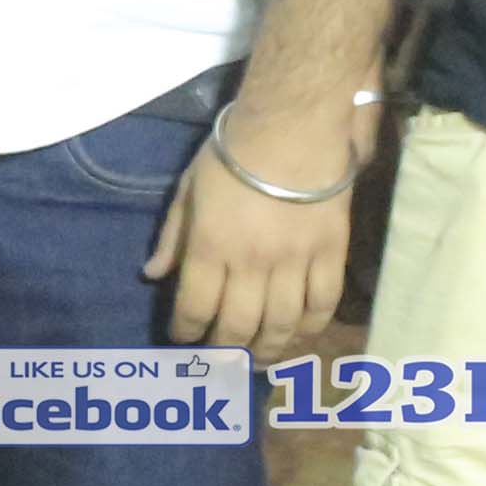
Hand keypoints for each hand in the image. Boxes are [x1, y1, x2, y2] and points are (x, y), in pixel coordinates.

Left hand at [143, 104, 355, 354]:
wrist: (293, 127)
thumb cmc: (233, 154)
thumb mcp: (188, 189)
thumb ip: (172, 236)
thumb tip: (154, 275)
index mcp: (211, 247)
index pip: (195, 307)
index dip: (187, 331)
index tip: (183, 338)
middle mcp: (252, 263)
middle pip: (238, 325)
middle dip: (225, 349)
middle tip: (221, 358)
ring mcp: (295, 261)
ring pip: (281, 324)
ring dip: (268, 349)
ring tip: (259, 359)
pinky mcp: (331, 254)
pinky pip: (322, 303)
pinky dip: (310, 326)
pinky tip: (299, 334)